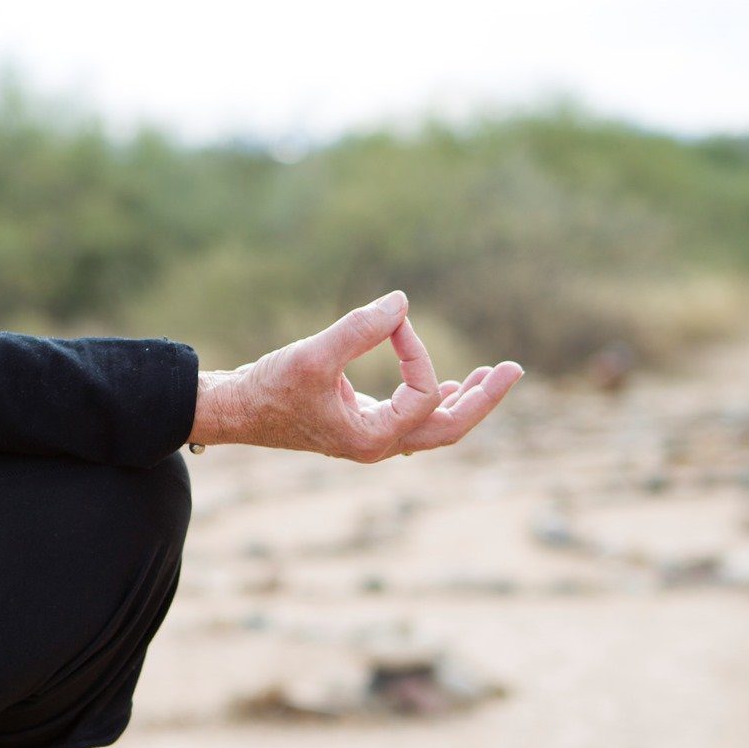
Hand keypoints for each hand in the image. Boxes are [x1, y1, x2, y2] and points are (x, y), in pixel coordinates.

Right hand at [189, 290, 522, 461]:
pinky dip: (435, 402)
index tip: (392, 320)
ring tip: (490, 376)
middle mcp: (379, 445)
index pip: (423, 393)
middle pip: (449, 429)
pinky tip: (449, 386)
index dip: (416, 350)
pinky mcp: (362, 425)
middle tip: (514, 369)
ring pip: (434, 428)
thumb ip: (359, 328)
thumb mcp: (314, 354)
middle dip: (483, 399)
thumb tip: (402, 302)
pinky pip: (413, 420)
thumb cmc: (269, 387)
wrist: (235, 411)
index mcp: (373, 438)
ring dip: (464, 402)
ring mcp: (372, 438)